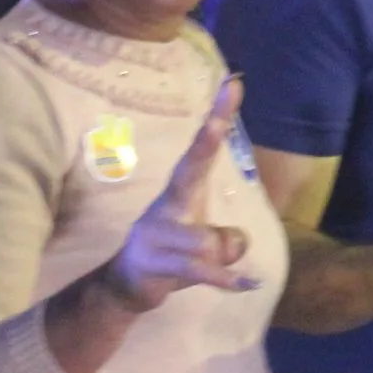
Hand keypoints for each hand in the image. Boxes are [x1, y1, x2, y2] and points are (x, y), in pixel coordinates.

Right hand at [108, 79, 256, 311]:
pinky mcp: (153, 263)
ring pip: (207, 241)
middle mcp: (165, 205)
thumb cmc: (171, 255)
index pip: (202, 150)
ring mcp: (155, 233)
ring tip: (220, 272)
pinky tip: (247, 285)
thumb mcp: (206, 244)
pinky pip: (199, 269)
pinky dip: (224, 279)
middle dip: (206, 142)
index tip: (233, 85)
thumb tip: (238, 243)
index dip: (218, 118)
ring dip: (221, 260)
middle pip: (191, 170)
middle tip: (217, 119)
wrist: (125, 287)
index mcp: (180, 192)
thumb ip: (226, 238)